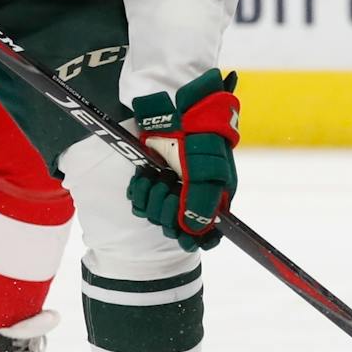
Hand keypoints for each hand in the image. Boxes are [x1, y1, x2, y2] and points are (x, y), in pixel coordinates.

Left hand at [126, 69, 239, 250]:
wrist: (181, 112)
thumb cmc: (202, 141)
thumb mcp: (208, 174)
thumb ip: (201, 206)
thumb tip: (189, 232)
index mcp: (213, 202)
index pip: (206, 237)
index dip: (195, 239)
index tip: (185, 234)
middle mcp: (191, 200)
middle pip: (175, 229)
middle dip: (168, 212)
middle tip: (171, 190)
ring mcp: (169, 191)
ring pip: (154, 216)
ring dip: (152, 198)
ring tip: (158, 177)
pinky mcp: (150, 181)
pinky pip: (138, 202)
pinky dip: (139, 191)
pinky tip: (145, 178)